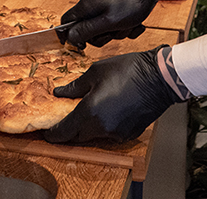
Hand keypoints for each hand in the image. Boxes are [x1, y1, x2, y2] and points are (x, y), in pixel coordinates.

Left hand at [43, 46, 181, 143]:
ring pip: (94, 136)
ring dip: (87, 127)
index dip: (53, 134)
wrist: (159, 78)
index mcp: (90, 111)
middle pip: (78, 136)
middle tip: (64, 119)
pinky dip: (103, 126)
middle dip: (70, 129)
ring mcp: (116, 133)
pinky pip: (109, 134)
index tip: (46, 133)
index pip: (65, 131)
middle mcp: (101, 127)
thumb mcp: (96, 72)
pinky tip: (106, 111)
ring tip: (87, 110)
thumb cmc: (129, 70)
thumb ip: (75, 86)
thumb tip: (59, 93)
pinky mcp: (128, 134)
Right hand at [56, 0, 171, 47]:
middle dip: (101, 36)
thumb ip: (87, 30)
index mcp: (86, 6)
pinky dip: (125, 26)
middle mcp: (92, 3)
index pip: (65, 22)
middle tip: (113, 33)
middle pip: (86, 28)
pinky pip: (115, 22)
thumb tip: (70, 37)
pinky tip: (135, 24)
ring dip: (116, 32)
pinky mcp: (115, 5)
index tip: (79, 46)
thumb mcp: (109, 22)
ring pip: (103, 27)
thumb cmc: (132, 1)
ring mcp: (104, 4)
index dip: (69, 36)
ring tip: (128, 26)